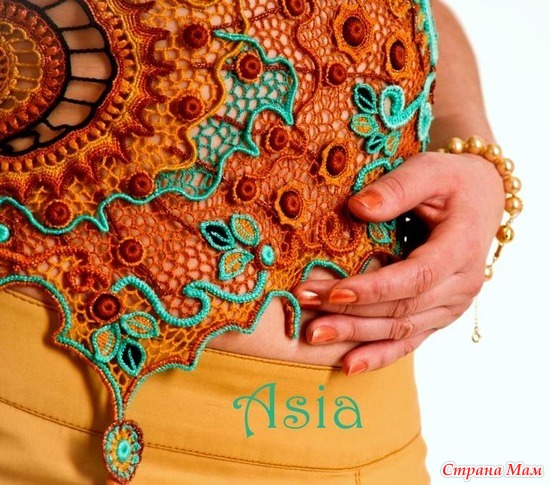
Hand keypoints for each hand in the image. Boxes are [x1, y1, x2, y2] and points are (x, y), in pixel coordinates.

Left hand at [293, 151, 504, 374]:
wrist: (481, 199)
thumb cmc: (452, 182)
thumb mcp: (429, 170)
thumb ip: (396, 188)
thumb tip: (357, 207)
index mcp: (460, 248)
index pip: (414, 278)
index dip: (373, 290)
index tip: (333, 293)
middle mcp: (461, 284)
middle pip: (402, 309)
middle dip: (351, 313)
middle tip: (306, 309)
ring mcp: (451, 304)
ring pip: (401, 330)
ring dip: (356, 336)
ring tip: (314, 334)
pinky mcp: (439, 314)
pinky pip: (410, 341)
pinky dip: (379, 355)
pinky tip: (349, 365)